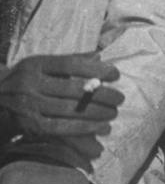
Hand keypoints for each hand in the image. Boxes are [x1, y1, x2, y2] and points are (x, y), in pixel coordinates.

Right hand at [0, 54, 121, 138]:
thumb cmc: (26, 81)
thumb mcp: (41, 65)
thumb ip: (69, 61)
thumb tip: (99, 55)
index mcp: (35, 64)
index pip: (71, 64)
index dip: (96, 69)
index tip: (115, 74)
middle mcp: (30, 83)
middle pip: (74, 89)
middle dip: (102, 94)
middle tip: (120, 98)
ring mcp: (29, 105)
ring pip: (71, 110)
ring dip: (98, 113)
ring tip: (114, 113)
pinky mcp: (32, 125)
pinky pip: (64, 128)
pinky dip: (86, 128)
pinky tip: (102, 127)